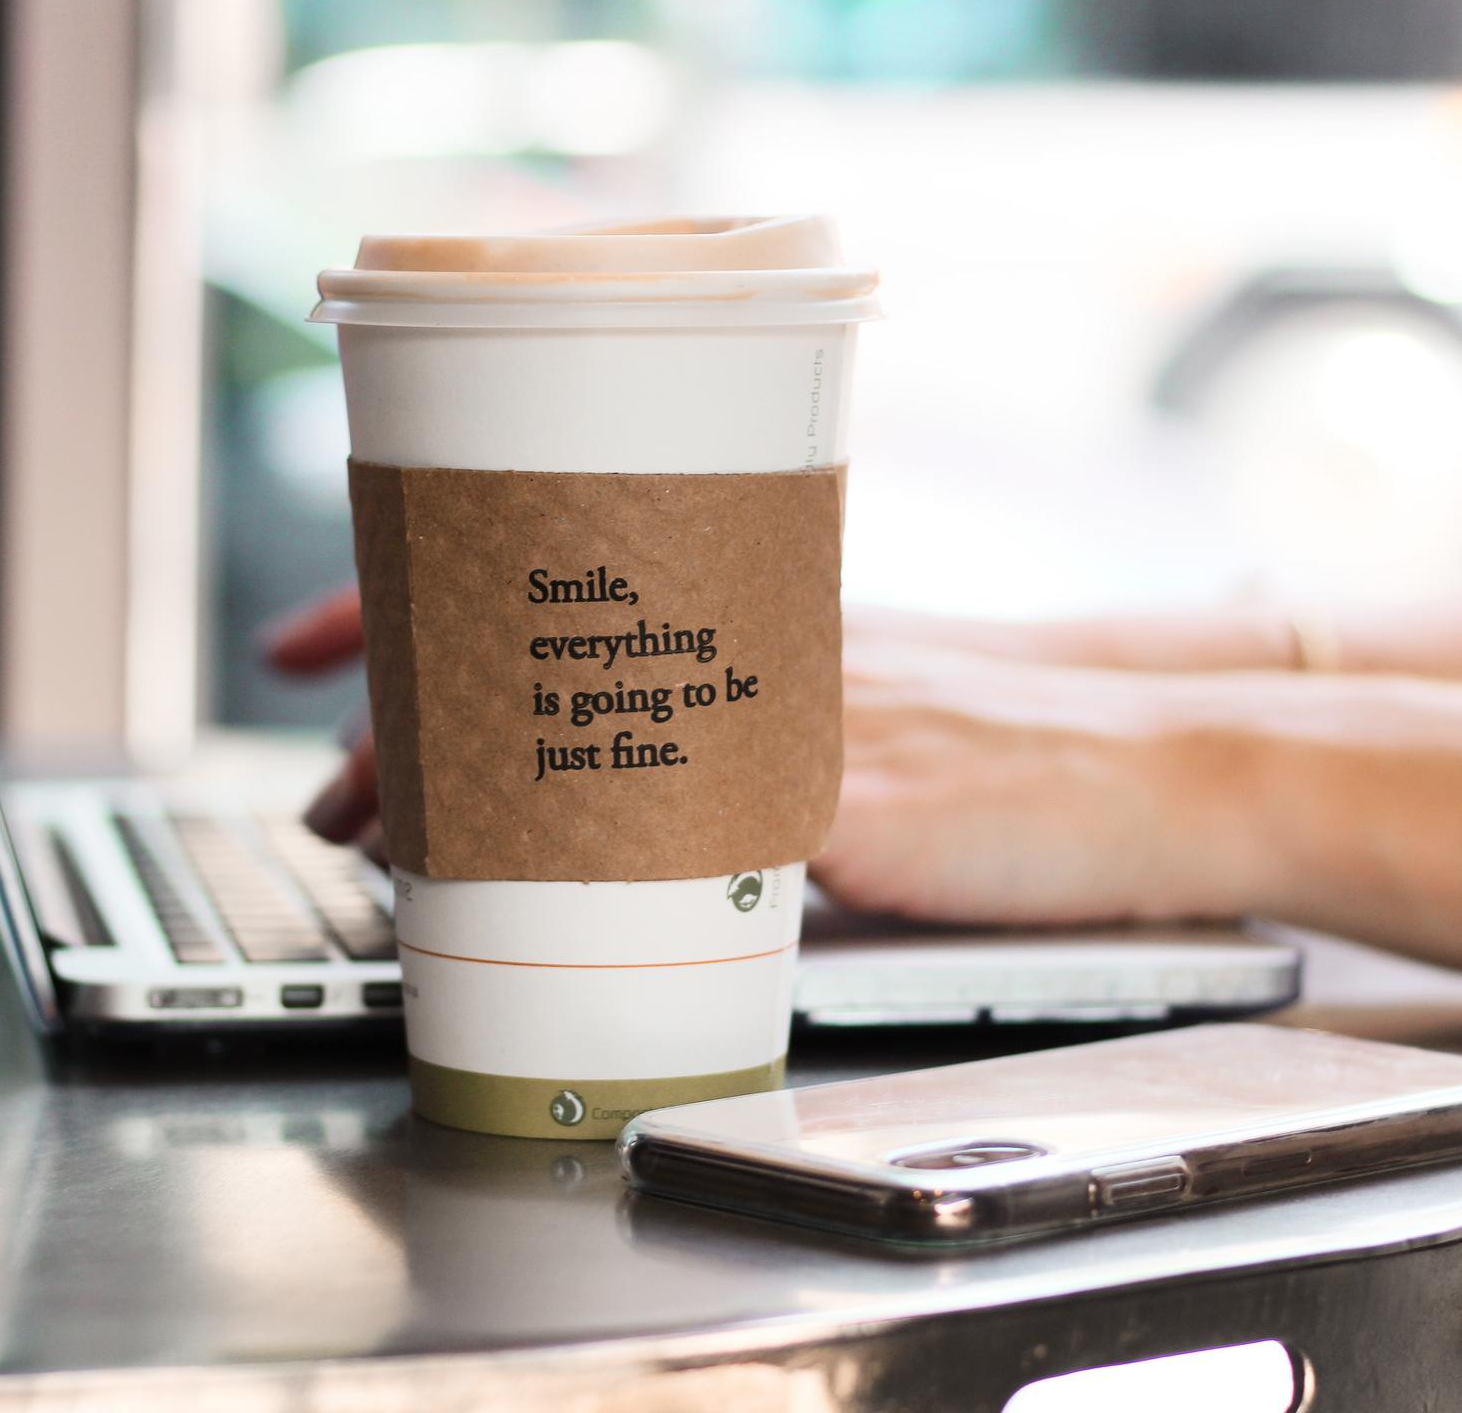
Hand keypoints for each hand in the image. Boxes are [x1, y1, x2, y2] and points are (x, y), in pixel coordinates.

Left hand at [270, 586, 1242, 922]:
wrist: (1157, 764)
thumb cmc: (1014, 748)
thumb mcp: (858, 700)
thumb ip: (746, 715)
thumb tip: (622, 774)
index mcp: (745, 606)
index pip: (540, 576)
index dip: (404, 602)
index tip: (304, 642)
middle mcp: (748, 642)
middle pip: (532, 659)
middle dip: (401, 725)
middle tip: (328, 793)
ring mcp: (784, 718)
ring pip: (574, 735)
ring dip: (461, 793)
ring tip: (382, 840)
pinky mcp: (840, 802)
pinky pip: (681, 823)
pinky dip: (594, 855)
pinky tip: (535, 885)